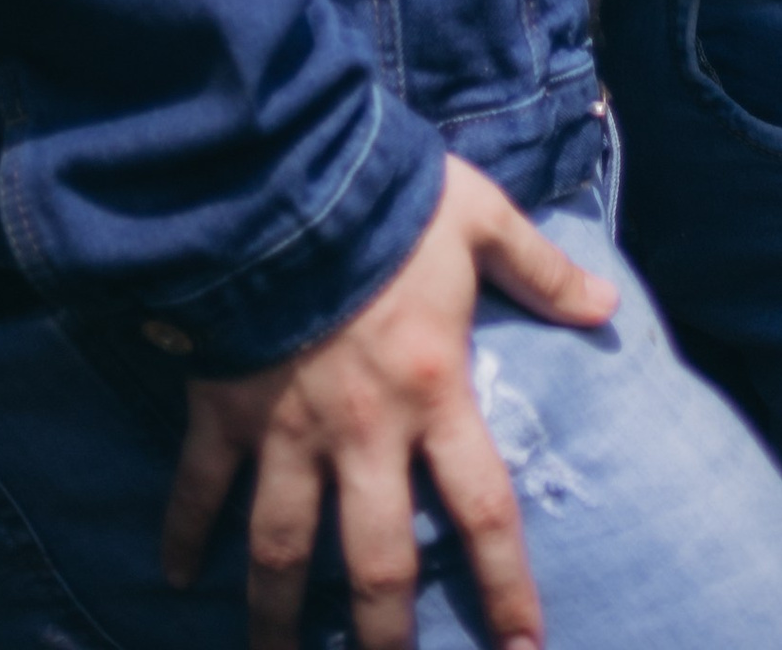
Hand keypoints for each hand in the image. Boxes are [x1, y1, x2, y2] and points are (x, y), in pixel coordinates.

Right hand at [162, 152, 615, 649]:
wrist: (281, 178)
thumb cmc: (388, 198)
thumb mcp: (480, 218)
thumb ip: (542, 269)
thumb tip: (607, 307)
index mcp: (431, 390)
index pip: (482, 508)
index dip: (506, 585)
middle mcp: (361, 432)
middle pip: (375, 562)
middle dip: (382, 635)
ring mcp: (287, 429)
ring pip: (281, 547)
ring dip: (276, 614)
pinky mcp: (225, 410)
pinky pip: (199, 485)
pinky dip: (183, 531)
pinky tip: (174, 577)